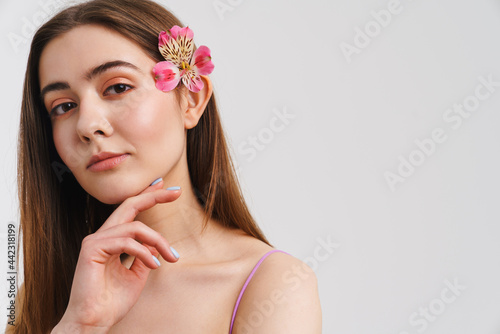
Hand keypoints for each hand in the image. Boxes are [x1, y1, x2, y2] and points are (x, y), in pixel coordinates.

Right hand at [52, 179, 179, 332]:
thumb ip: (146, 256)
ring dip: (158, 241)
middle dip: (154, 196)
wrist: (94, 322)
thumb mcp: (137, 274)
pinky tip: (154, 265)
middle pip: (129, 205)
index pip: (131, 211)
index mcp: (112, 240)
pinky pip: (126, 242)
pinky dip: (145, 252)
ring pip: (135, 227)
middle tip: (176, 192)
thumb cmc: (112, 302)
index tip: (168, 190)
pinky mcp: (92, 249)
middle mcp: (102, 236)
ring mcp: (94, 240)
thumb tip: (159, 243)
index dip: (149, 197)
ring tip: (171, 257)